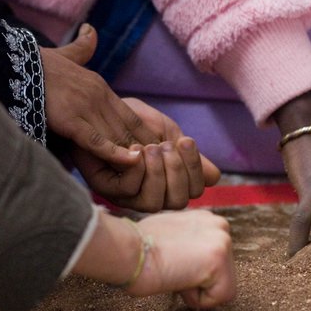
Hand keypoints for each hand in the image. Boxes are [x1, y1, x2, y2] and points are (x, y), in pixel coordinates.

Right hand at [41, 24, 161, 166]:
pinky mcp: (71, 120)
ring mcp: (86, 108)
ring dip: (135, 154)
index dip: (146, 133)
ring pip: (118, 136)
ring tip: (152, 172)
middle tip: (162, 167)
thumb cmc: (39, 62)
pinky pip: (97, 140)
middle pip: (129, 128)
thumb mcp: (67, 53)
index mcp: (100, 86)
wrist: (18, 63)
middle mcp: (98, 96)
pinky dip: (116, 153)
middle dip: (146, 148)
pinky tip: (131, 162)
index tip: (158, 149)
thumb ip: (82, 47)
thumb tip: (91, 30)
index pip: (131, 114)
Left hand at [73, 98, 220, 210]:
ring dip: (158, 172)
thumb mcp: (165, 132)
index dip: (195, 169)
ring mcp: (128, 195)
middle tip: (166, 145)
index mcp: (169, 181)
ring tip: (151, 147)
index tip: (186, 140)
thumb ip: (185, 153)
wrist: (97, 107)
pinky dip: (137, 171)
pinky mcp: (105, 188)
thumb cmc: (132, 120)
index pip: (195, 190)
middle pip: (179, 202)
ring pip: (155, 203)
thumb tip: (213, 176)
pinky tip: (135, 149)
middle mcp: (151, 193)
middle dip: (177, 171)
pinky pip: (129, 192)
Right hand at [130, 211, 235, 307]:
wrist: (128, 250)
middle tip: (172, 268)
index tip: (171, 261)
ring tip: (174, 272)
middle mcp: (219, 225)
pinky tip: (178, 278)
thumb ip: (187, 244)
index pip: (214, 260)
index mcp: (207, 219)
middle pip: (223, 274)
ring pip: (222, 288)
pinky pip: (220, 297)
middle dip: (197, 280)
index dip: (192, 271)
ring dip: (196, 289)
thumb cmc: (136, 248)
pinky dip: (197, 298)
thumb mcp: (169, 236)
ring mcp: (222, 241)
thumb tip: (188, 260)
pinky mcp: (219, 259)